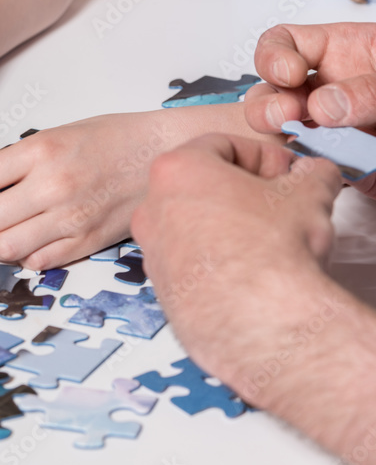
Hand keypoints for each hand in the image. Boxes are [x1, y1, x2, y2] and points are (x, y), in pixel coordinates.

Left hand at [0, 110, 180, 269]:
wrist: (162, 153)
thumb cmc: (110, 139)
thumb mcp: (55, 135)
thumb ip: (16, 161)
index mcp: (40, 151)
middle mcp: (52, 187)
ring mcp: (70, 218)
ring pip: (4, 249)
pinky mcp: (87, 242)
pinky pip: (37, 261)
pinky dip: (23, 255)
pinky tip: (27, 240)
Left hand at [131, 134, 342, 390]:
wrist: (258, 318)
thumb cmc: (271, 249)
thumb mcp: (307, 195)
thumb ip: (310, 174)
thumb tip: (312, 173)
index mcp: (176, 170)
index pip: (221, 145)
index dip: (263, 156)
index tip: (287, 173)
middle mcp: (152, 208)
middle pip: (200, 185)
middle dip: (242, 191)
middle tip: (278, 205)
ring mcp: (151, 249)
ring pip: (191, 224)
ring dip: (226, 226)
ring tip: (266, 241)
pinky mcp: (161, 287)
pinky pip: (189, 261)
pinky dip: (215, 260)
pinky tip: (248, 272)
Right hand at [244, 22, 375, 196]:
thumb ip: (368, 88)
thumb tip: (324, 106)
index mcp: (341, 54)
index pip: (283, 45)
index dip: (273, 57)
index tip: (291, 73)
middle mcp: (326, 92)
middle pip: (268, 95)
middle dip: (268, 107)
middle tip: (290, 116)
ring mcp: (331, 131)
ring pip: (279, 137)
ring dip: (282, 141)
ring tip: (307, 145)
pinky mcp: (343, 167)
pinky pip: (307, 173)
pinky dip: (306, 176)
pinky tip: (321, 173)